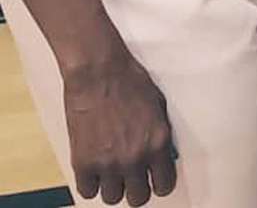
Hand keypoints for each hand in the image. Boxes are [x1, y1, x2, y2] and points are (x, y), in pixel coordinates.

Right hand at [63, 49, 176, 204]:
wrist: (98, 70)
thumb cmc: (128, 79)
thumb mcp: (157, 104)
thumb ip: (160, 133)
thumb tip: (162, 153)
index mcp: (157, 142)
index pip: (164, 185)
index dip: (159, 183)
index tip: (154, 179)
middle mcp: (135, 157)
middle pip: (138, 198)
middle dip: (136, 188)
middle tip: (132, 176)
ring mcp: (108, 162)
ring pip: (113, 198)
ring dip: (113, 185)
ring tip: (111, 170)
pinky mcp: (84, 162)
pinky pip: (88, 190)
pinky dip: (91, 182)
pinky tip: (94, 168)